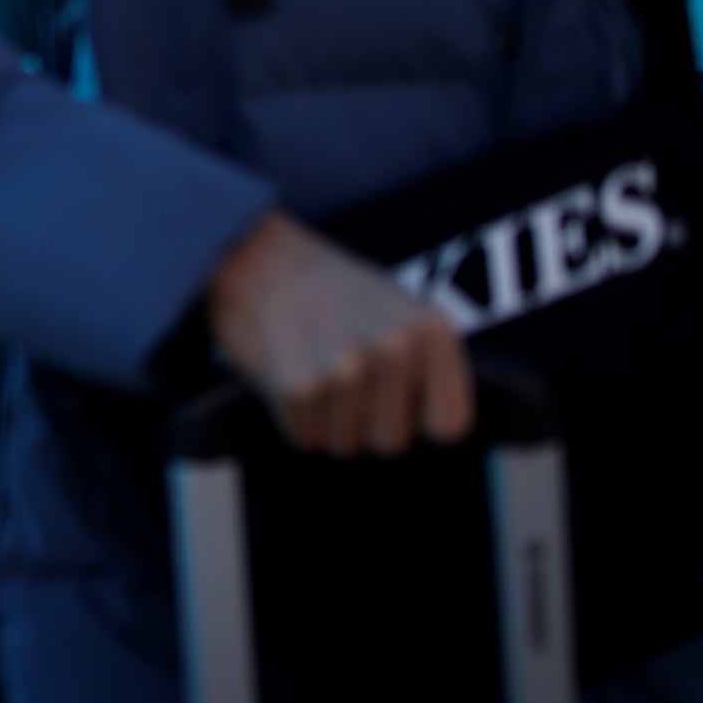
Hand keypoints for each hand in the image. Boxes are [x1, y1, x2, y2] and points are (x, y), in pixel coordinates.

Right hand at [205, 212, 473, 456]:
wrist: (252, 258)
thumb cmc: (328, 291)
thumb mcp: (397, 312)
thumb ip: (426, 366)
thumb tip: (442, 430)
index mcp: (430, 329)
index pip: (450, 426)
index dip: (419, 419)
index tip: (396, 399)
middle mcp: (395, 348)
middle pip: (392, 442)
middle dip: (364, 424)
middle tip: (338, 376)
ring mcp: (347, 369)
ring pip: (345, 445)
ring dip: (325, 420)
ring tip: (310, 366)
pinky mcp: (299, 387)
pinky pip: (305, 437)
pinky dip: (291, 416)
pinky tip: (285, 370)